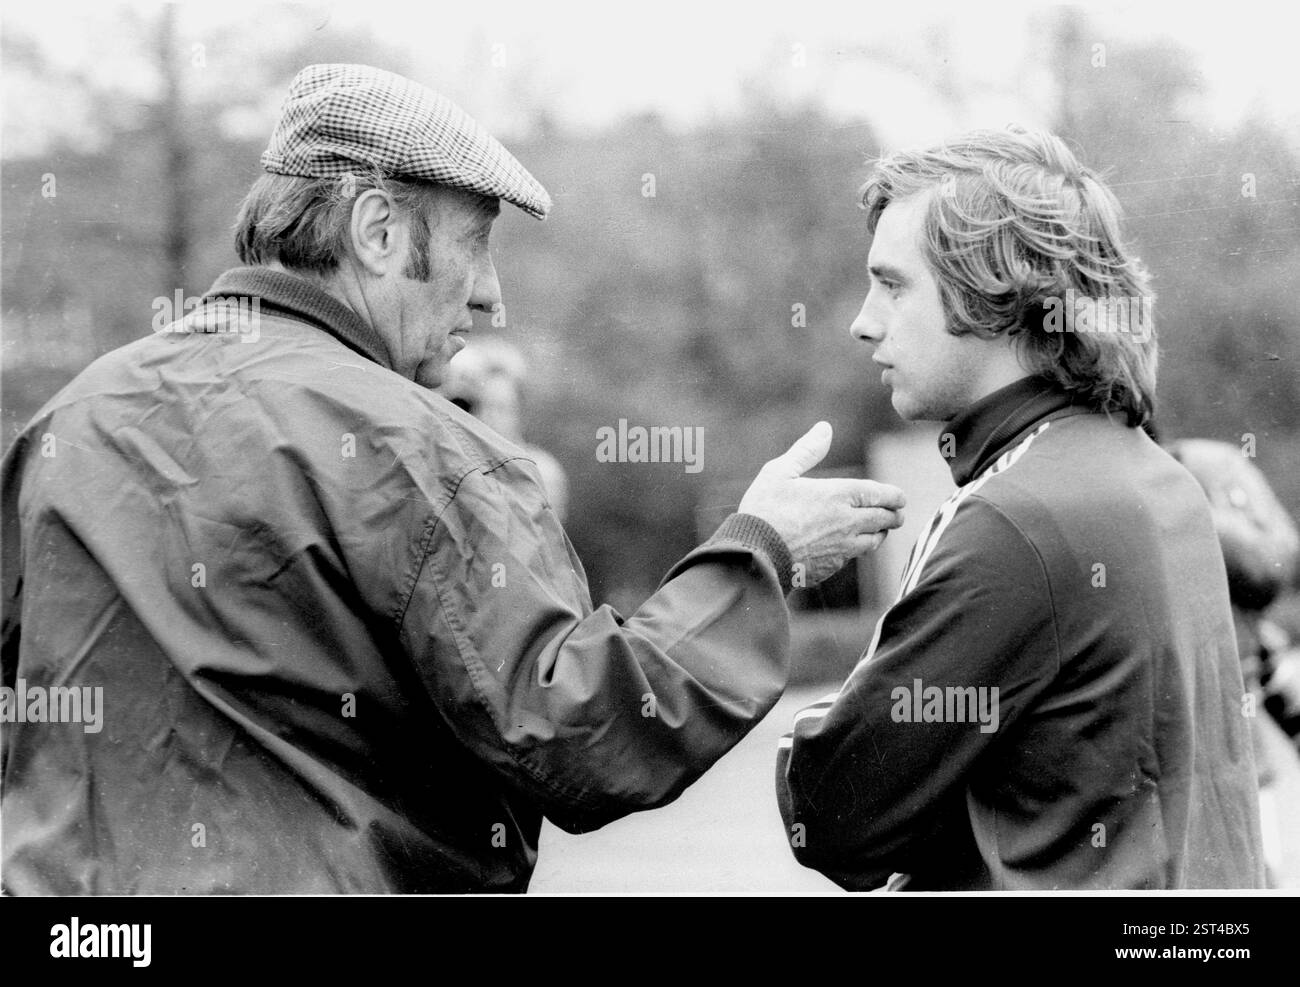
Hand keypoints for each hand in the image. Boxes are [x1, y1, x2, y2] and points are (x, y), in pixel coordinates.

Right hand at [738, 421, 904, 587]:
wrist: (753, 555)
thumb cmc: (763, 509)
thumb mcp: (780, 472)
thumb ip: (807, 450)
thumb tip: (825, 428)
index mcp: (839, 495)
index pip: (883, 495)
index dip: (896, 497)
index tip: (900, 498)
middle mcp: (848, 522)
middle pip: (885, 519)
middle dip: (894, 515)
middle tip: (896, 514)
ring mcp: (842, 548)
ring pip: (874, 541)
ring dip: (879, 534)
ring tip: (878, 530)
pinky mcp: (832, 567)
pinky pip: (853, 557)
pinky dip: (857, 550)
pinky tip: (849, 546)